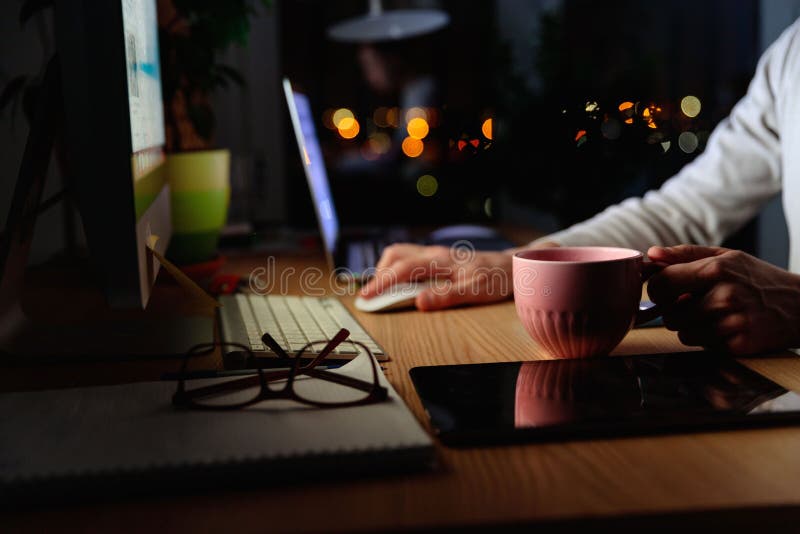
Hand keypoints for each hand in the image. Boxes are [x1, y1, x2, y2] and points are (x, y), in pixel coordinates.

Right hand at [360, 241, 558, 310]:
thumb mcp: (475, 291)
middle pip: (395, 254)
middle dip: (379, 275)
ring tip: (385, 291)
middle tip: (372, 297)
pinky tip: (401, 284)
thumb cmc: (496, 278)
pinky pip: (409, 258)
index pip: (402, 269)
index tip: (367, 298)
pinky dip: (397, 269)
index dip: (381, 283)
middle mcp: (434, 253)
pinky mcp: (437, 258)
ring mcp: (435, 253)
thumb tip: (419, 302)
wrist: (513, 266)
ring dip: (387, 270)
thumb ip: (446, 296)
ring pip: (400, 254)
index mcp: (440, 260)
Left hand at [647, 245, 799, 354]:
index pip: (661, 284)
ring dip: (693, 327)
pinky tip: (729, 328)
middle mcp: (724, 296)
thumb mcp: (726, 257)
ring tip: (715, 315)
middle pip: (669, 315)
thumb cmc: (758, 278)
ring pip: (683, 334)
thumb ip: (685, 254)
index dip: (658, 291)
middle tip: (697, 304)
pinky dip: (710, 340)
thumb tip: (651, 254)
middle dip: (676, 312)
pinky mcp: (740, 345)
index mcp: (716, 269)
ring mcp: (733, 322)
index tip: (667, 292)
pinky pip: (703, 346)